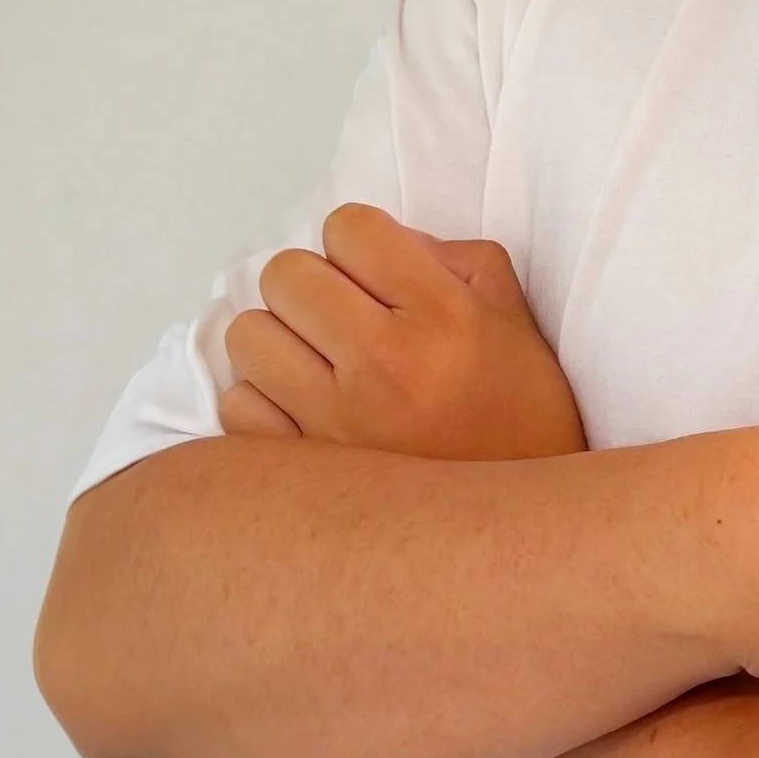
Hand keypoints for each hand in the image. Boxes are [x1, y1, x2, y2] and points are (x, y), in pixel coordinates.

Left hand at [220, 203, 586, 460]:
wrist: (519, 530)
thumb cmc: (521, 414)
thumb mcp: (515, 321)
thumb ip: (459, 260)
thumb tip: (387, 244)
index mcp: (443, 315)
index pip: (349, 228)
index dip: (360, 242)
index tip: (376, 272)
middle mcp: (384, 362)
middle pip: (286, 274)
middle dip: (313, 283)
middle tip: (343, 314)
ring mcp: (334, 421)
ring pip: (248, 335)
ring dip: (279, 339)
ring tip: (318, 363)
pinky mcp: (303, 472)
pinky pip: (237, 405)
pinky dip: (263, 400)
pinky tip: (304, 410)